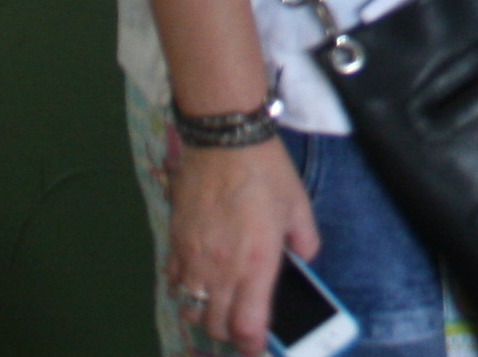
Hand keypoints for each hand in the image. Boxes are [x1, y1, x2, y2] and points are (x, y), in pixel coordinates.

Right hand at [163, 137, 318, 354]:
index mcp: (257, 263)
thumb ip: (305, 239)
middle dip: (230, 333)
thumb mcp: (298, 204)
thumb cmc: (265, 171)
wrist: (223, 141)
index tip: (256, 348)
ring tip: (218, 305)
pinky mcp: (175, 242)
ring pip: (191, 308)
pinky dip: (183, 291)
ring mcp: (194, 258)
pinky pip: (173, 282)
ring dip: (205, 314)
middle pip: (216, 325)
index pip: (248, 325)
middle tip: (240, 325)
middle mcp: (222, 269)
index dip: (251, 345)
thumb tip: (305, 259)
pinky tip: (194, 282)